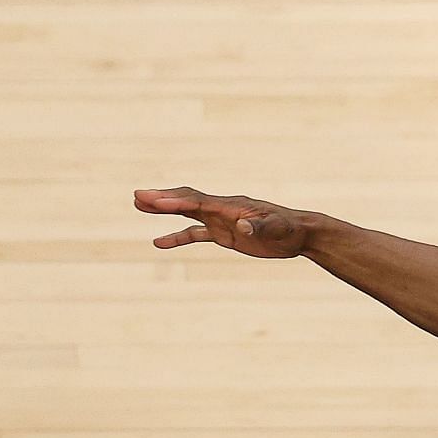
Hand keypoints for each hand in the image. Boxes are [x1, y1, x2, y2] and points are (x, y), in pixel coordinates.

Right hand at [134, 186, 311, 258]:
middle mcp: (224, 209)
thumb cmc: (290, 229)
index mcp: (233, 206)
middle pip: (188, 201)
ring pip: (188, 213)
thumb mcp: (277, 228)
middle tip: (137, 195)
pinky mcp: (225, 234)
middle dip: (163, 199)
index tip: (152, 201)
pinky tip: (159, 242)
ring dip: (165, 210)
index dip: (175, 201)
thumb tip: (241, 226)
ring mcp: (223, 220)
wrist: (300, 233)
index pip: (198, 202)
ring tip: (139, 205)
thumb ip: (258, 226)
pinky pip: (196, 234)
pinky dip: (178, 236)